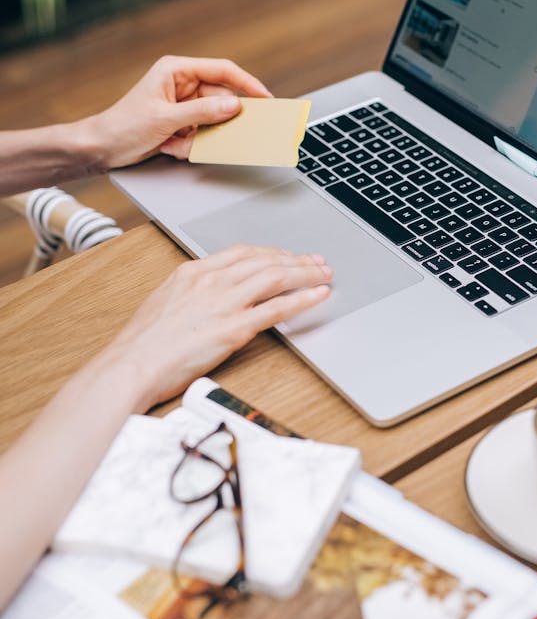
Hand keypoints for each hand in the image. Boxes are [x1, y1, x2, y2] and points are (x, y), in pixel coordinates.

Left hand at [88, 55, 271, 168]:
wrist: (100, 149)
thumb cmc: (122, 127)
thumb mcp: (165, 119)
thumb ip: (203, 111)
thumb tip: (233, 105)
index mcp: (176, 70)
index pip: (222, 70)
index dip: (247, 84)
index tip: (265, 98)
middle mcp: (182, 84)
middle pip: (220, 99)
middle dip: (215, 122)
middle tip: (218, 135)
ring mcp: (182, 104)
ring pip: (212, 121)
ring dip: (198, 138)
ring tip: (175, 143)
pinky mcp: (181, 122)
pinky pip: (201, 133)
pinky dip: (189, 145)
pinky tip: (169, 146)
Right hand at [97, 246, 332, 411]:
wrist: (131, 366)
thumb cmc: (141, 344)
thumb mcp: (164, 302)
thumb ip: (190, 293)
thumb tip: (209, 297)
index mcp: (192, 272)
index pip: (242, 252)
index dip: (271, 252)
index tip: (287, 255)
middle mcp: (210, 281)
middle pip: (264, 260)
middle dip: (296, 259)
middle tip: (317, 261)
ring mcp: (223, 303)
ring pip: (276, 277)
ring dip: (306, 273)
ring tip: (324, 274)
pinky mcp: (233, 329)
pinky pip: (277, 309)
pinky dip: (303, 299)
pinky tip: (318, 296)